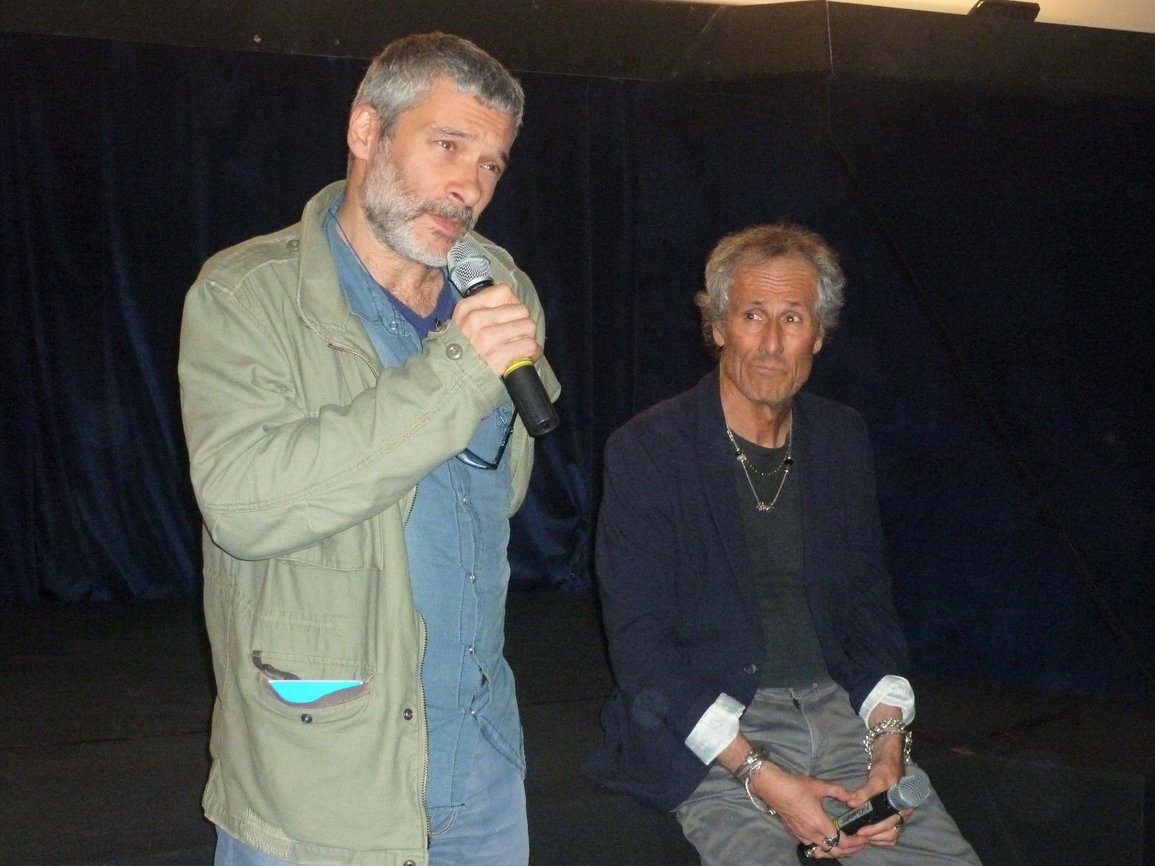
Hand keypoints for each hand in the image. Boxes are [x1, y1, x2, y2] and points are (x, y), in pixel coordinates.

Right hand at [450, 283, 540, 377]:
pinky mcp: (498, 357)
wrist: (452, 379)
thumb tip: (513, 303)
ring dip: (528, 338)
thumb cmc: (463, 350)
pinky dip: (532, 352)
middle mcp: (476, 320)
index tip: (510, 316)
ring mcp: (487, 339)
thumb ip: (483, 309)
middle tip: (516, 335)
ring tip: (519, 346)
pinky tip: (525, 356)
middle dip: (522, 323)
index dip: (512, 304)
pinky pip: (529, 346)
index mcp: (467, 308)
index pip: (504, 292)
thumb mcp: (463, 323)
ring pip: (528, 327)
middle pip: (521, 310)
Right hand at [746, 767, 869, 858]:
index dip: (855, 843)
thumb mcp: (820, 786)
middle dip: (849, 851)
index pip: (843, 842)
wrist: (772, 787)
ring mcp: (802, 835)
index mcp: (820, 824)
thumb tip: (853, 797)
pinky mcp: (795, 834)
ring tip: (844, 846)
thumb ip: (839, 792)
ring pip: (822, 852)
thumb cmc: (796, 786)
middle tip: (858, 844)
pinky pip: (812, 847)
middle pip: (834, 852)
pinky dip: (823, 848)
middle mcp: (812, 834)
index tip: (863, 838)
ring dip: (835, 852)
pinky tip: (826, 841)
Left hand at [841, 734, 908, 850]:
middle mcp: (903, 812)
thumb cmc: (886, 766)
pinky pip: (888, 831)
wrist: (889, 756)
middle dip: (874, 836)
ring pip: (890, 834)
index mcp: (903, 805)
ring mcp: (898, 813)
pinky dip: (878, 835)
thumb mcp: (876, 778)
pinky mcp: (891, 813)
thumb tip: (851, 803)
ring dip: (876, 838)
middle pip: (891, 833)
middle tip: (858, 836)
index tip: (861, 831)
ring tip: (861, 836)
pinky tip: (867, 834)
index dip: (876, 830)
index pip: (890, 824)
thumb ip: (865, 792)